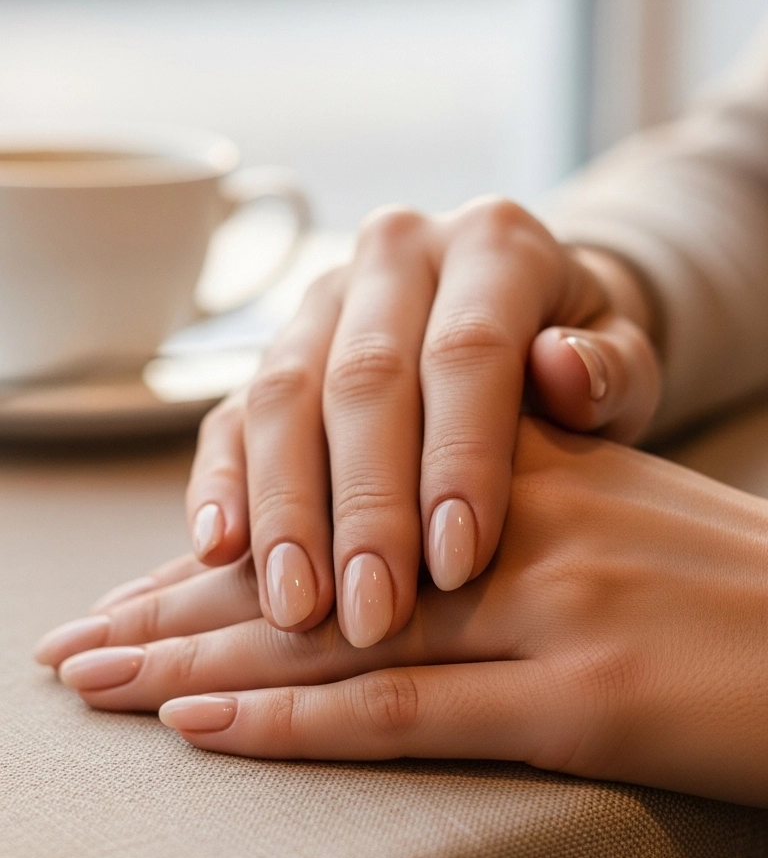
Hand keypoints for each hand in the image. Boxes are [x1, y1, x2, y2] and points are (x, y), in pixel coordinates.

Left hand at [37, 419, 767, 805]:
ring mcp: (554, 609)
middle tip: (78, 639)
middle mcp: (528, 524)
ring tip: (97, 683)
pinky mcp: (586, 701)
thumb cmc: (745, 591)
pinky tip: (204, 727)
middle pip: (319, 559)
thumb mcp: (628, 509)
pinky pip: (411, 713)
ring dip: (197, 658)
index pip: (347, 497)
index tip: (144, 580)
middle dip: (181, 602)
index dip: (238, 542)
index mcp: (535, 470)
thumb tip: (429, 506)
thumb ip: (525, 491)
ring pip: (338, 630)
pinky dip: (295, 722)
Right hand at [184, 198, 659, 646]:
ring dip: (285, 512)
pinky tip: (219, 551)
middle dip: (364, 507)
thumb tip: (564, 368)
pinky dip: (222, 484)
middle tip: (370, 614)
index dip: (458, 457)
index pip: (467, 349)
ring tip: (298, 610)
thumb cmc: (584, 366)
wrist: (529, 323)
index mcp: (493, 242)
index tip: (457, 563)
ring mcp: (322, 297)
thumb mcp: (625, 363)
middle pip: (363, 378)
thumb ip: (610, 372)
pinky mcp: (272, 349)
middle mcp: (396, 252)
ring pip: (282, 395)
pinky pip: (230, 415)